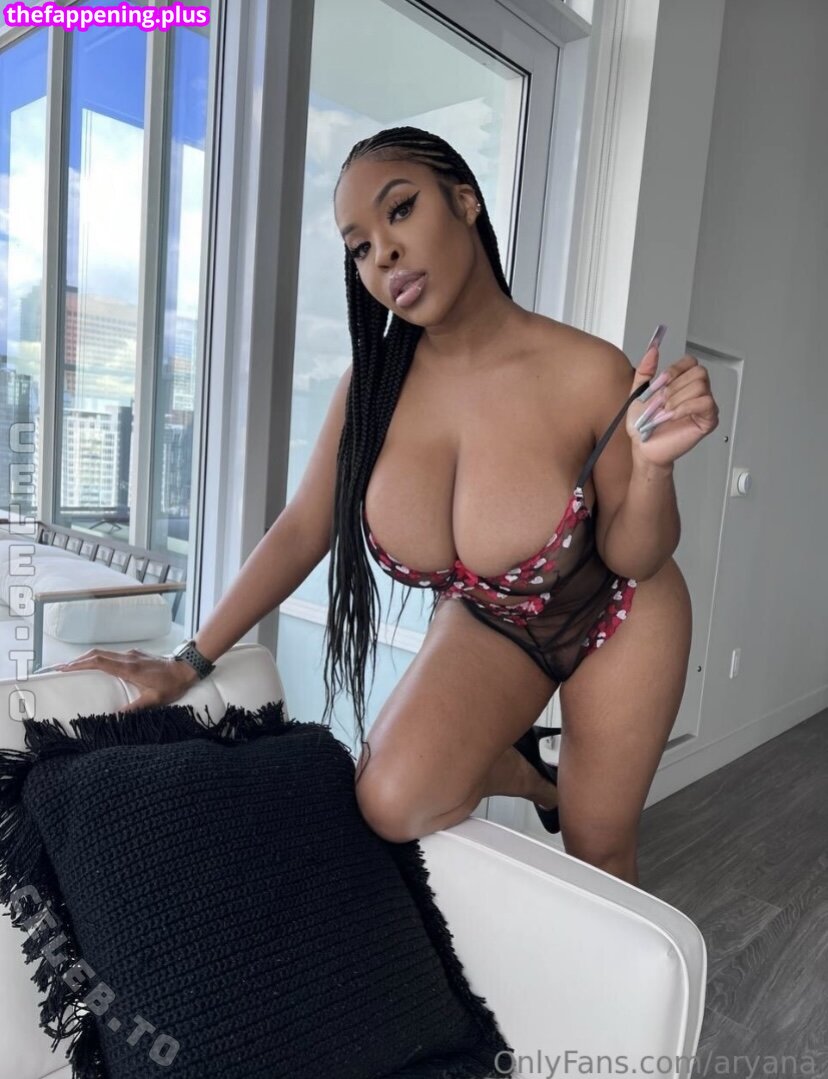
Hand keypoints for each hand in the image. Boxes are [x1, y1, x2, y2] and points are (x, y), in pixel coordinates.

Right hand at [47, 648, 199, 712]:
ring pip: (104, 652)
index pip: (99, 662)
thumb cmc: (171, 684)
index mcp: (129, 668)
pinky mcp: (135, 655)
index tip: (64, 668)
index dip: (80, 664)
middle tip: (61, 668)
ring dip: (87, 659)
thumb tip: (115, 718)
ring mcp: (131, 654)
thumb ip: (135, 709)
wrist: (186, 668)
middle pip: (97, 654)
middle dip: (77, 660)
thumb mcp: (154, 700)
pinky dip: (98, 659)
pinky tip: (94, 667)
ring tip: (73, 667)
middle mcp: (127, 657)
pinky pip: (111, 655)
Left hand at [626, 343, 719, 468]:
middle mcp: (696, 392)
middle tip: (661, 401)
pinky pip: (706, 404)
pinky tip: (673, 416)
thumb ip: (646, 369)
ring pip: (701, 387)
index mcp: (683, 383)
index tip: (661, 382)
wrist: (643, 447)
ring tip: (664, 412)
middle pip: (698, 372)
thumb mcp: (639, 392)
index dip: (675, 369)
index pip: (690, 362)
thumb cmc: (643, 424)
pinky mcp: (708, 420)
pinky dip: (686, 408)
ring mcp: (704, 406)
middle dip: (675, 386)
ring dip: (677, 399)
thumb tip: (653, 349)